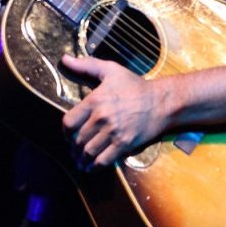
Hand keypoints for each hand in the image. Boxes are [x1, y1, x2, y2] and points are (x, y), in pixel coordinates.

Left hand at [60, 54, 168, 170]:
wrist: (161, 102)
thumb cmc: (135, 85)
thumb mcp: (110, 70)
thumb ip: (86, 65)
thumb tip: (64, 59)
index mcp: (95, 100)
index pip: (69, 122)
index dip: (65, 131)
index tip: (67, 134)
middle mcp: (101, 118)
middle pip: (78, 139)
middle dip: (73, 147)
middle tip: (73, 150)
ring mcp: (113, 132)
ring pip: (89, 151)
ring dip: (81, 159)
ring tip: (80, 160)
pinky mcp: (124, 144)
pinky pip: (104, 160)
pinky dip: (95, 166)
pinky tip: (91, 167)